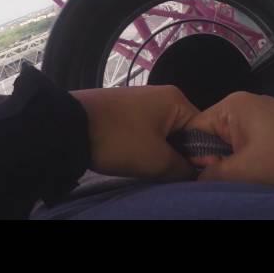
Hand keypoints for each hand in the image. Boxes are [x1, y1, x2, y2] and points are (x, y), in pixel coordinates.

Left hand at [71, 85, 198, 180]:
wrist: (69, 125)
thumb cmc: (119, 139)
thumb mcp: (157, 160)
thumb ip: (184, 169)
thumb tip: (197, 173)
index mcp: (177, 100)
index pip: (204, 131)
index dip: (201, 156)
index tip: (192, 176)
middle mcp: (163, 96)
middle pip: (185, 132)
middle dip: (179, 155)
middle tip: (170, 174)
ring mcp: (143, 101)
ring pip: (165, 134)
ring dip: (161, 153)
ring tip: (152, 168)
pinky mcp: (127, 110)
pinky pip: (148, 131)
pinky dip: (146, 146)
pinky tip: (137, 159)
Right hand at [185, 91, 273, 192]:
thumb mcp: (243, 171)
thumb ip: (211, 174)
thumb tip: (195, 177)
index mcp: (231, 106)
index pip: (194, 128)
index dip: (193, 154)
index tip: (200, 175)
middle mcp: (244, 103)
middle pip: (212, 134)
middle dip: (215, 159)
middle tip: (224, 179)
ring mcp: (262, 113)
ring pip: (232, 141)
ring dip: (233, 162)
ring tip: (241, 177)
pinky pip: (250, 142)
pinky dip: (249, 158)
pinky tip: (257, 172)